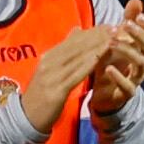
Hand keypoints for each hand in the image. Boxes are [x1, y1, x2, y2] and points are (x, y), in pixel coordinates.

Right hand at [17, 25, 117, 140]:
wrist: (26, 117)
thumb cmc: (43, 94)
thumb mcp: (52, 70)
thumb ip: (65, 52)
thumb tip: (77, 29)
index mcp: (49, 57)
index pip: (73, 41)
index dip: (92, 32)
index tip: (110, 25)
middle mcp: (49, 63)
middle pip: (77, 46)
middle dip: (98, 36)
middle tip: (116, 28)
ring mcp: (51, 76)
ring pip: (77, 57)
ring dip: (97, 47)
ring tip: (114, 39)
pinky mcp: (56, 90)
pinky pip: (75, 74)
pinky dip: (88, 64)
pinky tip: (100, 58)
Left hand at [90, 10, 143, 116]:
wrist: (106, 93)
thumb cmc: (115, 62)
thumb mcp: (121, 40)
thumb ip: (129, 22)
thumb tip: (136, 0)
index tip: (138, 16)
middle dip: (140, 35)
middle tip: (124, 24)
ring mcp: (137, 79)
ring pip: (140, 64)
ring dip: (126, 51)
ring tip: (110, 42)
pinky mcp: (126, 93)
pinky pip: (128, 87)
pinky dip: (118, 77)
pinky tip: (107, 68)